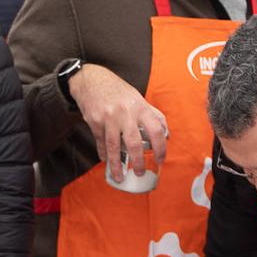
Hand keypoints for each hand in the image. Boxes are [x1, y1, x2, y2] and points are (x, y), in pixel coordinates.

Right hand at [68, 64, 168, 182]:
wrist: (91, 80)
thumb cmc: (117, 90)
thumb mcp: (137, 98)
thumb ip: (152, 114)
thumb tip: (165, 133)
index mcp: (140, 106)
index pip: (156, 130)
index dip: (161, 147)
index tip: (161, 158)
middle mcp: (125, 113)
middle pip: (134, 143)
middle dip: (138, 162)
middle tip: (141, 172)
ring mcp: (109, 118)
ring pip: (114, 147)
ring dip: (117, 165)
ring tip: (119, 177)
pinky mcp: (95, 122)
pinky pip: (101, 143)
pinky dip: (104, 154)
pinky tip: (106, 161)